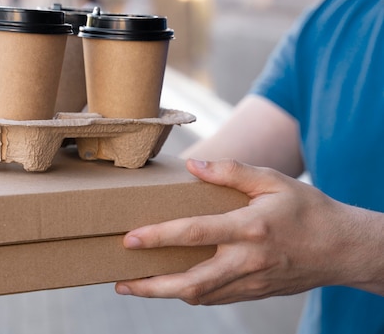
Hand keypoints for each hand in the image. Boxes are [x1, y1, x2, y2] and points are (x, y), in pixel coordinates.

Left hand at [115, 158, 369, 303]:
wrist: (343, 249)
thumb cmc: (307, 209)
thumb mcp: (272, 180)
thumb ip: (231, 172)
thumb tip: (193, 165)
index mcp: (249, 228)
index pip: (195, 234)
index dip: (159, 236)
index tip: (130, 239)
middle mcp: (247, 260)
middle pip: (191, 282)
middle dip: (152, 287)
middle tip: (121, 283)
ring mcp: (251, 281)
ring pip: (200, 297)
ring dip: (165, 294)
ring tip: (136, 287)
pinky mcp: (254, 292)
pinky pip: (216, 299)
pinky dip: (190, 294)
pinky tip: (172, 287)